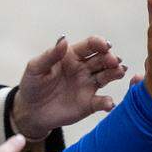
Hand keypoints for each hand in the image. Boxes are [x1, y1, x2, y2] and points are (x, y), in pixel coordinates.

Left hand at [12, 36, 126, 140]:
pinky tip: (109, 104)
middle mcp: (85, 68)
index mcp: (73, 56)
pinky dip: (108, 102)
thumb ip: (50, 55)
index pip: (91, 45)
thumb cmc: (32, 85)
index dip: (100, 43)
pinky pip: (103, 101)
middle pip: (103, 59)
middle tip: (114, 61)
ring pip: (108, 76)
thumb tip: (64, 39)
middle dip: (111, 58)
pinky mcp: (91, 103)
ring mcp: (90, 85)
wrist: (31, 112)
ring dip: (116, 73)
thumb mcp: (36, 68)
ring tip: (120, 73)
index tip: (105, 46)